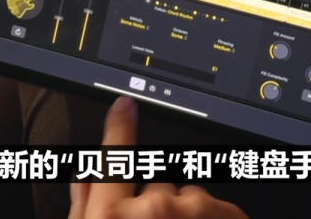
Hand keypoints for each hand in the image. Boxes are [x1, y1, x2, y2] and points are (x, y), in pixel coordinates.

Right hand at [68, 97, 246, 218]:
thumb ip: (86, 207)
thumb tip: (85, 177)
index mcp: (111, 215)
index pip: (113, 159)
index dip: (119, 127)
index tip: (125, 103)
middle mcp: (153, 209)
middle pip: (157, 184)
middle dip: (159, 205)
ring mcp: (192, 213)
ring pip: (191, 196)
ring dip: (190, 216)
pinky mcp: (225, 217)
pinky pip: (221, 206)